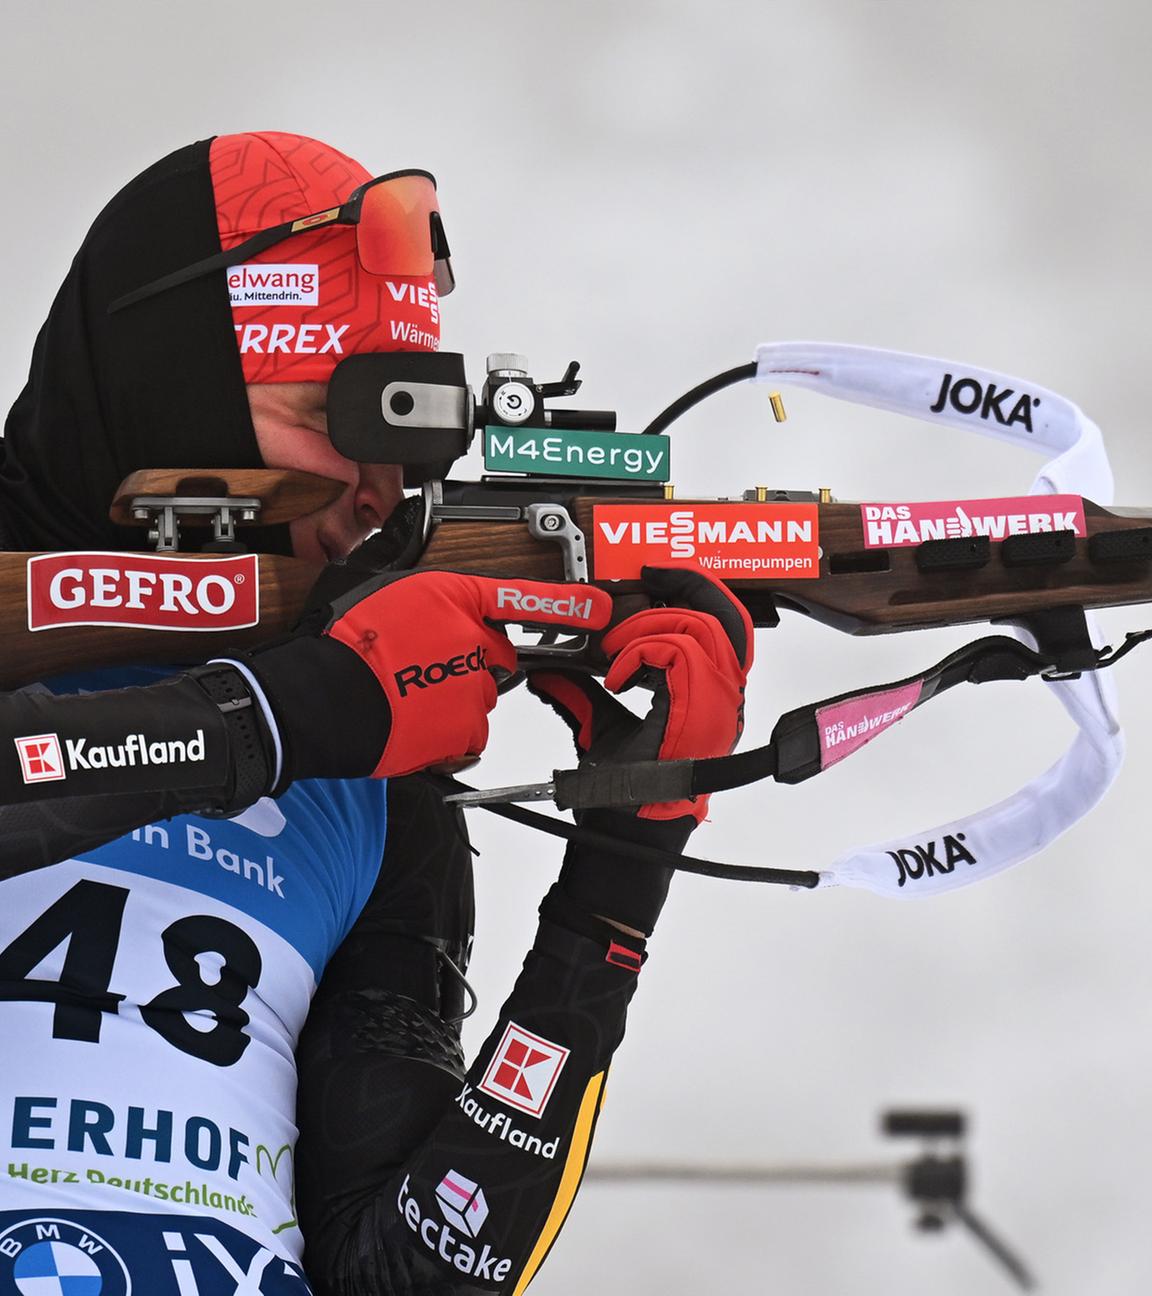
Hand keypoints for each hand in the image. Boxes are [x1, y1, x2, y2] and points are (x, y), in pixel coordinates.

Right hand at [240, 570, 612, 782]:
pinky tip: (411, 720)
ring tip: (407, 695)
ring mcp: (472, 689)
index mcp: (454, 600)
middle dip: (469, 661)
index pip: (522, 598)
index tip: (599, 607)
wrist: (321, 699)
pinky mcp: (463, 731)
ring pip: (479, 697)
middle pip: (495, 655)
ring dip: (453, 698)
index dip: (567, 602)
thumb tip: (446, 610)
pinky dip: (445, 732)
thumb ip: (432, 600)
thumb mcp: (387, 594)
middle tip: (421, 666)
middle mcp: (472, 642)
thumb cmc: (346, 645)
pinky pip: (466, 733)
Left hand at [528, 565, 752, 821]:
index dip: (692, 589)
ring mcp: (716, 702)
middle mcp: (722, 694)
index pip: (723, 623)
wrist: (626, 826)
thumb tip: (549, 671)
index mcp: (707, 691)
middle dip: (687, 582)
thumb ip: (581, 692)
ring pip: (701, 627)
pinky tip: (617, 676)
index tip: (653, 575)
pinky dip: (640, 654)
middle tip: (650, 573)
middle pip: (727, 614)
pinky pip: (678, 653)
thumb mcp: (599, 723)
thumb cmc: (626, 786)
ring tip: (617, 649)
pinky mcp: (700, 708)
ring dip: (650, 626)